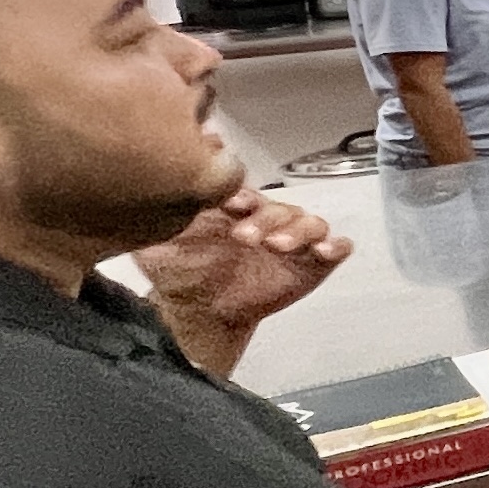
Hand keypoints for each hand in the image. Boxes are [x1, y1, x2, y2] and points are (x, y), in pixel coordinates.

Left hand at [130, 187, 347, 337]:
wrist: (197, 314)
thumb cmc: (178, 274)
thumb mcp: (156, 241)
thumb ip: (156, 210)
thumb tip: (151, 173)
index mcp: (235, 209)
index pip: (249, 189)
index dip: (243, 195)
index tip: (229, 205)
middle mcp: (267, 220)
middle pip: (280, 206)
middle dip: (266, 218)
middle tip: (243, 237)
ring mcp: (292, 242)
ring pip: (310, 222)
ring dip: (298, 231)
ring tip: (277, 246)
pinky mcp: (311, 266)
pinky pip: (337, 248)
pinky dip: (335, 246)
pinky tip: (322, 252)